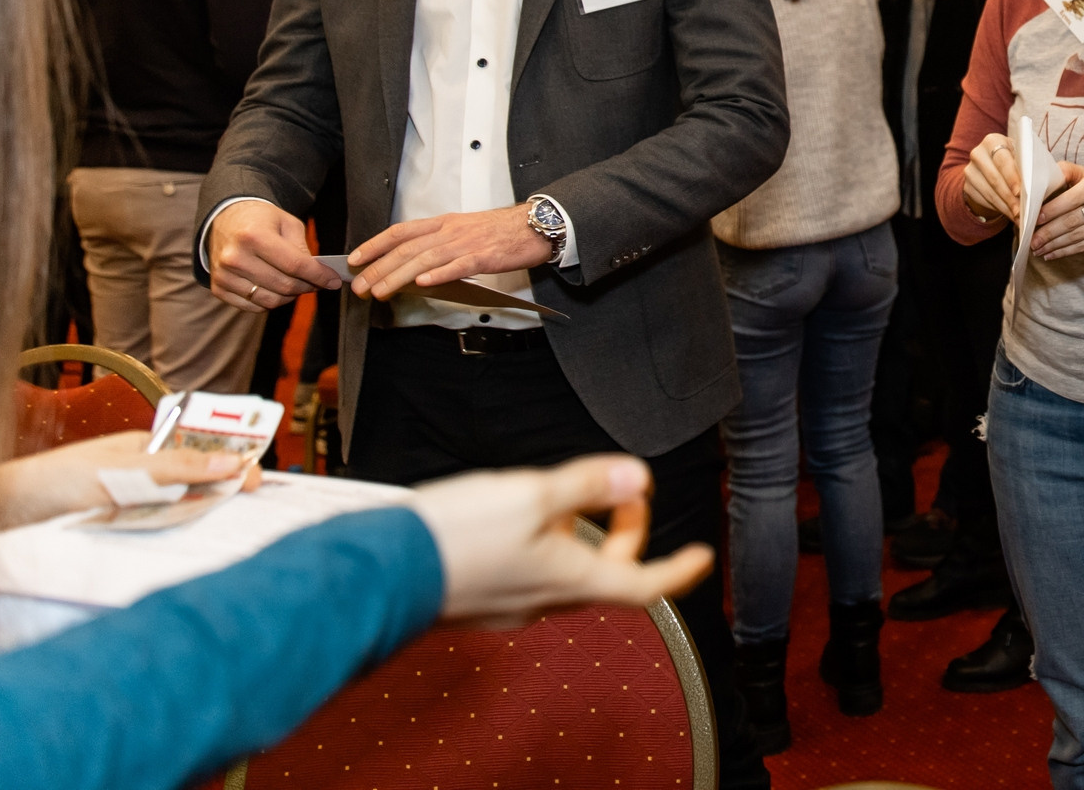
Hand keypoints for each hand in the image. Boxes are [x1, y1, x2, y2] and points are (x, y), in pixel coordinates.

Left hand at [0, 430, 258, 528]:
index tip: (256, 481)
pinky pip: (158, 531)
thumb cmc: (59, 480)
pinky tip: (182, 544)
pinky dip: (172, 536)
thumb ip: (179, 467)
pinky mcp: (120, 529)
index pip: (204, 451)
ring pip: (180, 509)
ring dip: (197, 517)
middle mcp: (144, 473)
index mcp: (149, 448)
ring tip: (219, 528)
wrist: (5, 511)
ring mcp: (132, 501)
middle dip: (221, 491)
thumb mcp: (127, 470)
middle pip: (196, 481)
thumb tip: (232, 463)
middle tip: (244, 505)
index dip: (232, 463)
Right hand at [209, 199, 338, 313]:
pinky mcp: (218, 288)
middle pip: (283, 285)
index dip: (319, 276)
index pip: (295, 265)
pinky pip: (253, 306)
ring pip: (269, 300)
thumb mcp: (287, 224)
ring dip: (291, 296)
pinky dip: (270, 301)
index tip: (334, 281)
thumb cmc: (262, 221)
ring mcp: (224, 275)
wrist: (225, 220)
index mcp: (253, 236)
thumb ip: (303, 249)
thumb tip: (320, 275)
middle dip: (308, 287)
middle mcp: (235, 257)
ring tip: (298, 285)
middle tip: (318, 283)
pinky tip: (277, 289)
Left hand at [349, 205, 551, 300]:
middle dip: (378, 268)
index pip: (401, 232)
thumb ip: (439, 243)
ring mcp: (467, 243)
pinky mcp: (485, 257)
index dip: (374, 244)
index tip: (354, 259)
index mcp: (444, 223)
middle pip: (407, 249)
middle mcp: (450, 231)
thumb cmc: (502, 231)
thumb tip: (413, 265)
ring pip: (425, 259)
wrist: (537, 225)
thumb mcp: (464, 229)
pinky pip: (459, 266)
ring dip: (398, 276)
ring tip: (379, 292)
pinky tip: (422, 284)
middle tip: (359, 286)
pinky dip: (439, 274)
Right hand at [412, 456, 711, 624]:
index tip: (702, 555)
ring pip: (566, 571)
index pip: (645, 585)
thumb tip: (637, 478)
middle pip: (606, 573)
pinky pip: (529, 573)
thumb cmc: (456, 537)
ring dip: (576, 535)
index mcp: (572, 580)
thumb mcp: (532, 494)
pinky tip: (511, 517)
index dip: (679, 569)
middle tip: (614, 493)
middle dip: (621, 532)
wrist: (382, 571)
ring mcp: (511, 604)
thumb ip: (588, 484)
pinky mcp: (480, 598)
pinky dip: (540, 544)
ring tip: (555, 494)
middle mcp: (546, 601)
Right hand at [962, 132, 1022, 224]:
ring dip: (1006, 207)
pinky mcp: (967, 186)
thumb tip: (1046, 180)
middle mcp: (978, 153)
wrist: (993, 166)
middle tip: (1022, 212)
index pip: (1002, 160)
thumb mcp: (1021, 156)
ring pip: (990, 193)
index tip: (1020, 192)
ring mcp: (970, 170)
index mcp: (993, 140)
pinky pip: (985, 201)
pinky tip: (1011, 215)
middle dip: (1010, 197)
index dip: (1011, 177)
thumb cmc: (1015, 161)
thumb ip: (1029, 164)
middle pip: (995, 179)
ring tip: (1020, 217)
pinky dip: (1000, 210)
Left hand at [1031, 165, 1083, 259]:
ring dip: (1053, 245)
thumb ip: (1066, 173)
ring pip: (1077, 236)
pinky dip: (1065, 252)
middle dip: (1048, 232)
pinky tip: (1050, 254)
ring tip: (1036, 248)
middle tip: (1031, 239)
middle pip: (1072, 220)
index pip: (1071, 199)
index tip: (1034, 219)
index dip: (1051, 210)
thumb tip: (1039, 180)